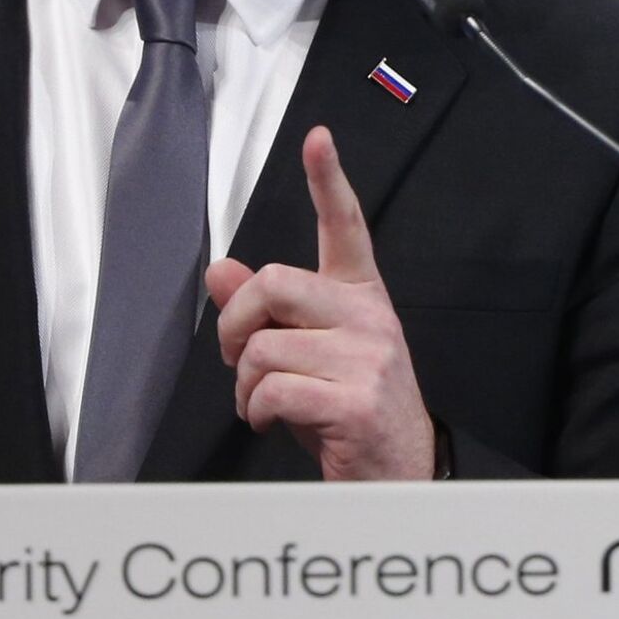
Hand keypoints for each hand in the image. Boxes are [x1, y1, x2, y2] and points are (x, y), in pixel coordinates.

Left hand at [204, 125, 437, 480]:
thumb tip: (221, 271)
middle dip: (236, 323)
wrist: (397, 479)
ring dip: (245, 385)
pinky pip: (273, 389)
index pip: (346, 229)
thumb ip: (266, 314)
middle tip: (240, 358)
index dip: (329, 181)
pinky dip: (256, 412)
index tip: (318, 139)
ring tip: (264, 404)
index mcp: (361, 300)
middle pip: (275, 283)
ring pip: (264, 346)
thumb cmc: (349, 417)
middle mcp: (369, 320)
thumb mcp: (307, 357)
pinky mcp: (357, 401)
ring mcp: (368, 359)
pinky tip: (272, 423)